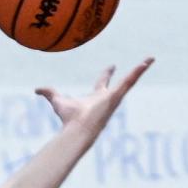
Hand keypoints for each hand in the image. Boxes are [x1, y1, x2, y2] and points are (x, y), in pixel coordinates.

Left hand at [36, 57, 153, 135]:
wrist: (77, 128)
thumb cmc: (68, 119)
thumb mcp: (57, 100)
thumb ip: (48, 93)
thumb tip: (37, 89)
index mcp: (95, 97)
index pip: (102, 83)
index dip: (106, 75)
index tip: (111, 67)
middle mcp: (107, 97)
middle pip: (120, 82)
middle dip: (130, 73)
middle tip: (140, 64)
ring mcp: (113, 97)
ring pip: (129, 81)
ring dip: (140, 70)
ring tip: (151, 59)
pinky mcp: (116, 96)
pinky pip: (130, 81)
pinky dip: (138, 71)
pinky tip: (147, 62)